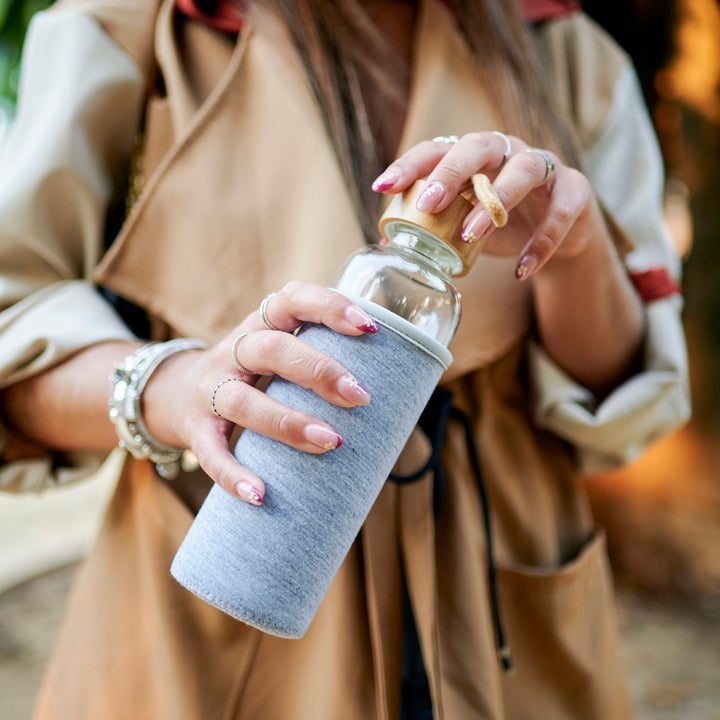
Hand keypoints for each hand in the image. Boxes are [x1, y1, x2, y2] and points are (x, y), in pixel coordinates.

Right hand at [141, 282, 377, 504]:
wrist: (175, 394)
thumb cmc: (253, 374)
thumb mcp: (278, 353)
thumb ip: (319, 358)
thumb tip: (395, 392)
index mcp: (261, 325)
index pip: (292, 300)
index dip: (329, 307)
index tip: (370, 328)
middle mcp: (233, 351)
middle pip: (271, 350)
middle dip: (319, 371)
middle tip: (360, 397)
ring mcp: (209, 390)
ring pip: (241, 401)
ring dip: (287, 422)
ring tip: (331, 441)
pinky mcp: (195, 429)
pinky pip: (210, 451)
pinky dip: (233, 473)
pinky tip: (260, 494)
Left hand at [372, 131, 608, 279]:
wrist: (560, 239)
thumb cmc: (503, 225)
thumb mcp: (464, 226)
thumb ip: (432, 229)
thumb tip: (385, 241)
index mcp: (474, 157)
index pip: (438, 149)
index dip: (410, 165)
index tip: (383, 187)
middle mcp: (507, 152)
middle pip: (479, 145)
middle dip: (451, 171)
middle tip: (428, 204)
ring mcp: (544, 167)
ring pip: (523, 170)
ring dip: (496, 201)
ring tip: (472, 234)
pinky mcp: (574, 191)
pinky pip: (561, 211)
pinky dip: (543, 241)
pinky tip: (522, 269)